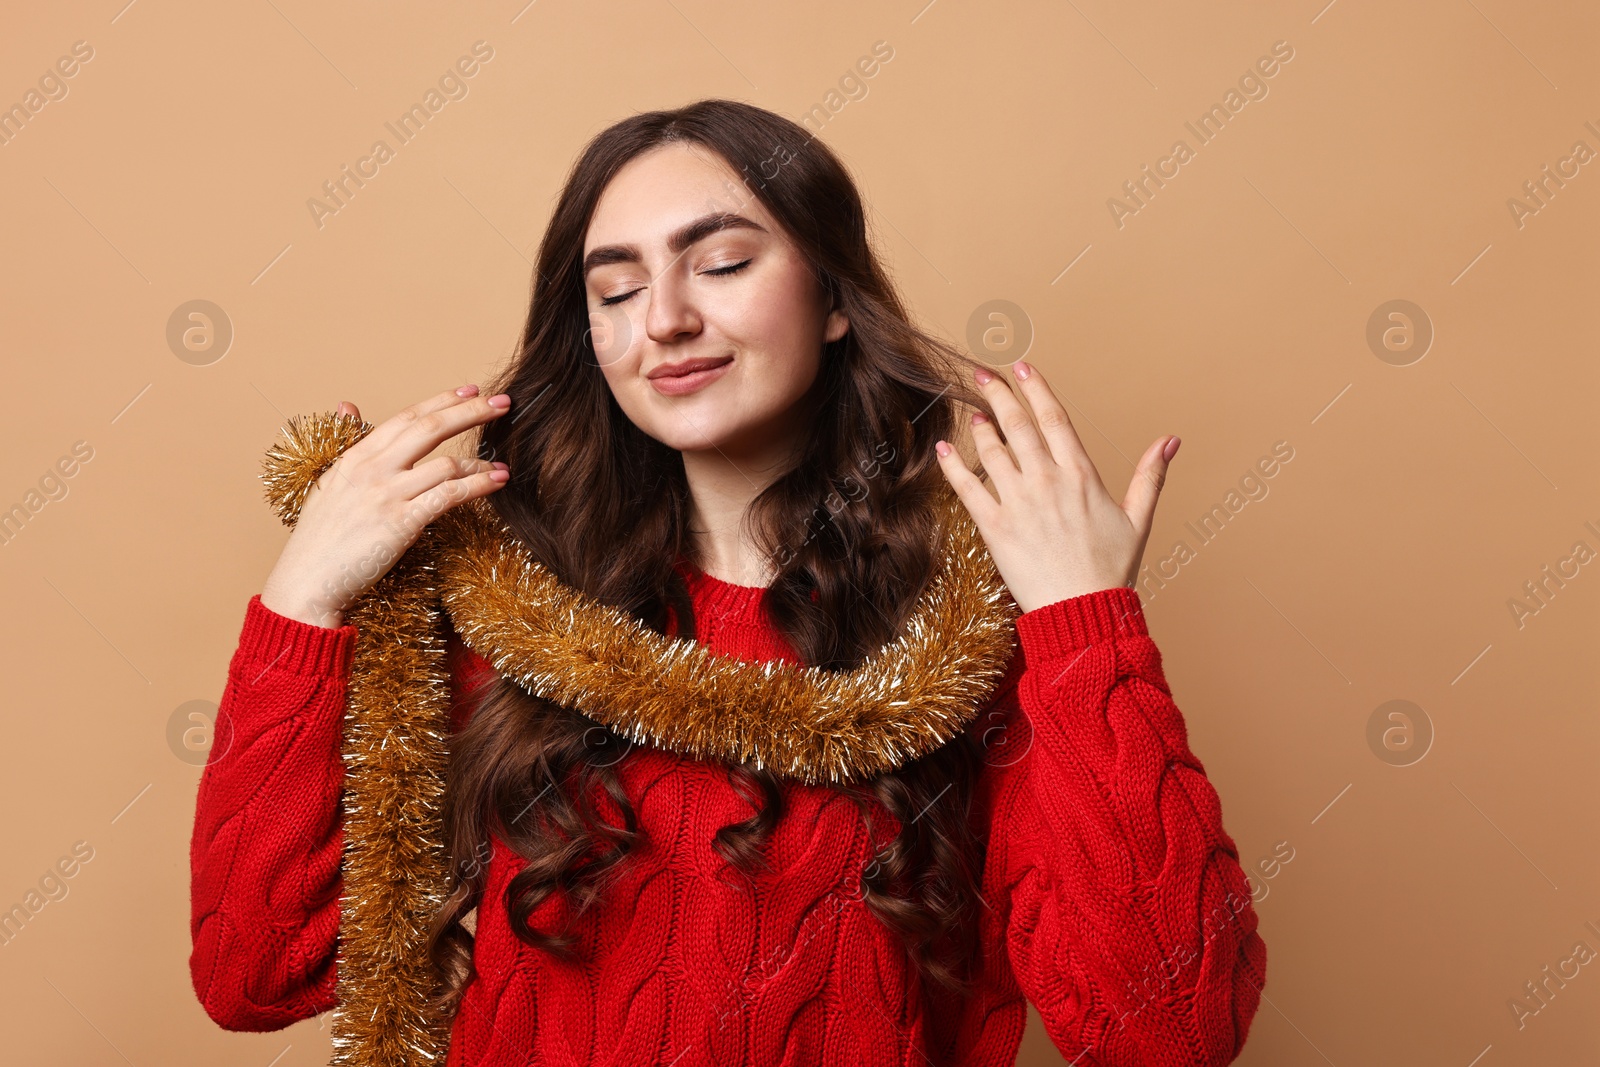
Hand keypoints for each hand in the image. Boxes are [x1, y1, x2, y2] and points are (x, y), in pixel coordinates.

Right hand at [259, 384, 512, 628]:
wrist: (307, 581)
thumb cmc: (319, 537)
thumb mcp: (328, 481)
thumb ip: (346, 442)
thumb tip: (348, 404)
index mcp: (356, 456)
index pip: (406, 417)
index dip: (441, 400)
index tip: (470, 390)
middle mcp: (372, 469)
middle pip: (430, 428)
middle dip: (470, 411)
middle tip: (503, 403)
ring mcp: (387, 494)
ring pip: (446, 463)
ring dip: (481, 461)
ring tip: (503, 463)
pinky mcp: (402, 522)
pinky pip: (449, 495)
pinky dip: (478, 484)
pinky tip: (497, 480)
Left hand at [933, 361, 1177, 614]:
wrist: (1083, 612)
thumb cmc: (1112, 570)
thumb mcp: (1139, 519)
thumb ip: (1151, 476)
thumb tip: (1171, 441)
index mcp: (1081, 474)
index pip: (1054, 418)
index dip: (1036, 389)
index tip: (1023, 367)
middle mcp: (1047, 481)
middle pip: (1017, 425)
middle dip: (998, 395)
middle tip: (982, 374)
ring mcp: (1019, 503)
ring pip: (991, 453)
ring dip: (979, 428)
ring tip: (971, 412)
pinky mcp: (995, 528)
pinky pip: (968, 490)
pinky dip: (952, 467)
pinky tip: (942, 450)